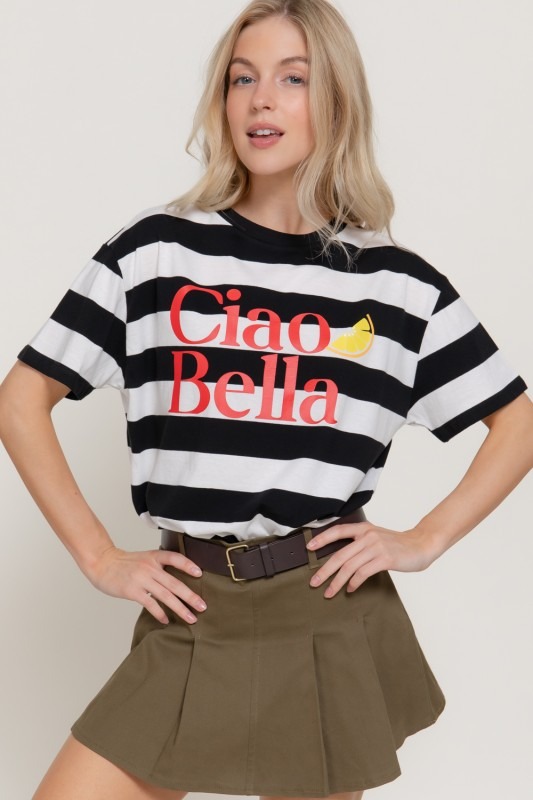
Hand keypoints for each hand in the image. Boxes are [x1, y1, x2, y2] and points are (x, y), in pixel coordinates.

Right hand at [83, 546, 206, 624]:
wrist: (103, 563)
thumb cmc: (125, 564)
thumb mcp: (144, 558)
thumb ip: (159, 566)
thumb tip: (176, 582)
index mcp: (154, 557)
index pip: (175, 558)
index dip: (188, 565)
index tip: (200, 573)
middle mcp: (150, 567)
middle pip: (175, 583)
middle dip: (191, 596)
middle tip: (203, 607)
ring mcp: (141, 579)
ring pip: (166, 595)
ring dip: (180, 608)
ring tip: (191, 618)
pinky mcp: (132, 591)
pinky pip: (150, 604)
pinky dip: (159, 613)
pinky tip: (166, 621)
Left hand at [306, 520, 435, 596]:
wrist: (421, 545)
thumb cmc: (397, 544)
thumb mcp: (376, 537)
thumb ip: (360, 542)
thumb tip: (339, 558)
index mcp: (364, 528)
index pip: (337, 531)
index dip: (322, 539)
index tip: (309, 548)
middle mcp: (368, 536)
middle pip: (340, 555)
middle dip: (324, 570)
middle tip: (314, 582)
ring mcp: (376, 547)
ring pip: (349, 566)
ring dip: (337, 582)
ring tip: (329, 592)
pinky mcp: (385, 559)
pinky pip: (363, 573)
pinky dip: (354, 583)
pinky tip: (350, 589)